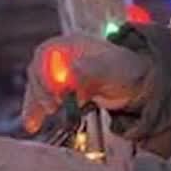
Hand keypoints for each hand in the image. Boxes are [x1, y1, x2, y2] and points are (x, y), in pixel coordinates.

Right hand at [21, 34, 151, 133]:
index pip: (46, 54)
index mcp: (72, 45)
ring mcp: (62, 75)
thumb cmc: (128, 72)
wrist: (138, 87)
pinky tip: (32, 125)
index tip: (55, 91)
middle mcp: (63, 58)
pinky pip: (45, 100)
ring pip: (39, 88)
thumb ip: (92, 69)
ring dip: (34, 105)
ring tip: (34, 124)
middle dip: (40, 91)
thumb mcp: (112, 69)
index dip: (45, 72)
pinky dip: (38, 112)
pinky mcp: (64, 92)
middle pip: (39, 71)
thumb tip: (71, 72)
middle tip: (52, 108)